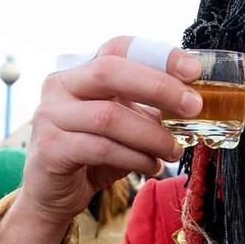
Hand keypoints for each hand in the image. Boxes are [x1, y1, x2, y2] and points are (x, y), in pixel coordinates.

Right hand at [0, 37, 201, 243]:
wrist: (55, 195)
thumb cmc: (94, 155)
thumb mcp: (125, 126)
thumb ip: (149, 110)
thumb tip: (193, 102)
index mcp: (81, 72)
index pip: (119, 48)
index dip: (158, 55)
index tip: (193, 70)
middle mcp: (60, 86)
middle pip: (111, 72)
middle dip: (159, 87)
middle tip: (193, 106)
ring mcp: (51, 116)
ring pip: (109, 117)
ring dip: (152, 135)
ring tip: (174, 151)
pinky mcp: (50, 149)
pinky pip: (101, 148)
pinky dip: (135, 158)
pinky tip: (152, 167)